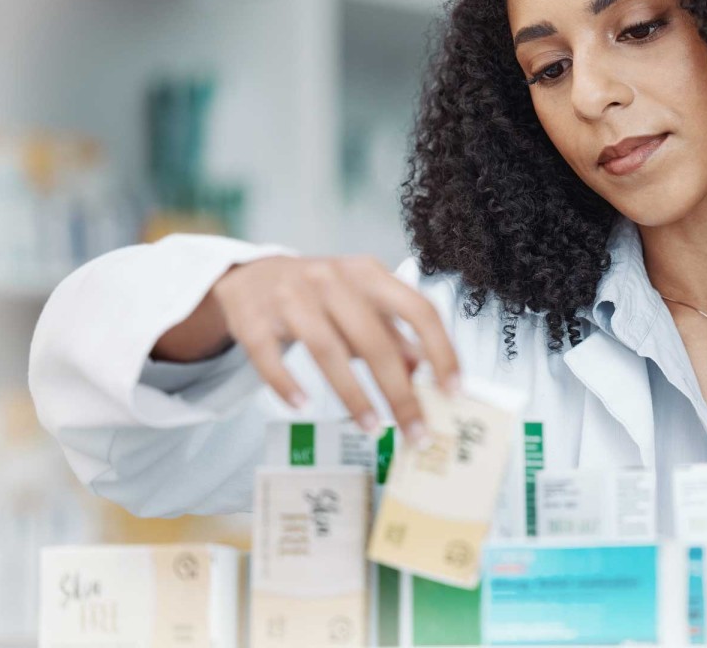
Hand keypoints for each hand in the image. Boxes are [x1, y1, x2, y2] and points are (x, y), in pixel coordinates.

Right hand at [211, 254, 460, 443]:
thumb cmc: (321, 296)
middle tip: (416, 433)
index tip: (454, 390)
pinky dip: (287, 385)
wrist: (252, 276)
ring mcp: (290, 297)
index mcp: (368, 274)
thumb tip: (426, 371)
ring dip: (353, 394)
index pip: (418, 309)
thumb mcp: (363, 306)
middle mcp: (332, 279)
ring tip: (372, 427)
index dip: (441, 350)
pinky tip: (304, 407)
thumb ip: (394, 335)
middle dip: (400, 393)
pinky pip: (270, 357)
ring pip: (326, 349)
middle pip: (374, 339)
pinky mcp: (253, 319)